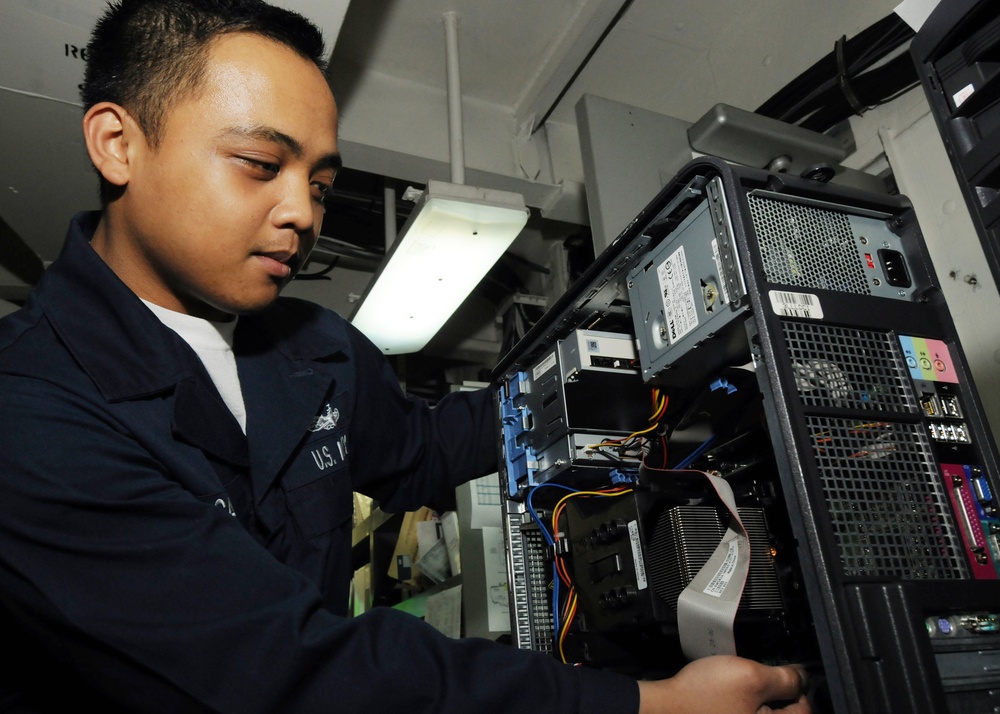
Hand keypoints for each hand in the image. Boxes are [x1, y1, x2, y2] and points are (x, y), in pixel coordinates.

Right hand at [637, 655, 809, 713]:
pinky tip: (726, 691)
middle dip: (772, 689)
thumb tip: (804, 676)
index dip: (796, 684)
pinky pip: (743, 710)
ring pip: (761, 709)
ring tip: (737, 682)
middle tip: (753, 675)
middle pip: (782, 710)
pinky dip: (740, 700)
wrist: (665, 706)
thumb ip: (784, 678)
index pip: (804, 708)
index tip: (782, 671)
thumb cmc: (702, 696)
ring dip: (755, 694)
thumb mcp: (750, 677)